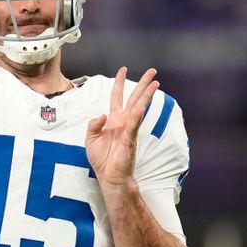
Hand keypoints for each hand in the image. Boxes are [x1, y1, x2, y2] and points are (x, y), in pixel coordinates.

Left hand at [85, 67, 159, 186]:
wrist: (109, 176)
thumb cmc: (102, 159)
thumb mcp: (90, 139)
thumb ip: (93, 124)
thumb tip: (102, 115)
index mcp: (114, 120)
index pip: (117, 97)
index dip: (120, 84)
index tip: (123, 70)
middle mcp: (123, 121)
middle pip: (134, 98)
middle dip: (143, 84)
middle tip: (152, 72)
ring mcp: (128, 129)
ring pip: (138, 108)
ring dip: (146, 95)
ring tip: (155, 83)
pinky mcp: (130, 139)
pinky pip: (134, 125)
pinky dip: (137, 116)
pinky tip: (141, 107)